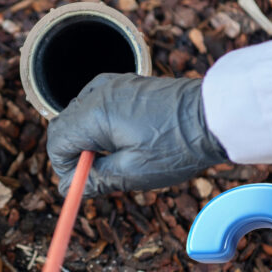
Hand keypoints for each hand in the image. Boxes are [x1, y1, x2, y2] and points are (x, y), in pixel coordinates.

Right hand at [46, 73, 227, 195]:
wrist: (214, 116)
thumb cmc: (177, 145)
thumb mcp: (133, 173)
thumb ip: (95, 179)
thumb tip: (68, 188)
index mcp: (94, 114)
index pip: (56, 141)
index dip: (64, 167)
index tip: (82, 183)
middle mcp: (97, 92)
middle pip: (63, 125)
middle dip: (72, 153)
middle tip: (96, 174)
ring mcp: (111, 84)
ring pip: (77, 114)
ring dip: (85, 138)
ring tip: (114, 157)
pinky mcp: (124, 83)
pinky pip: (95, 103)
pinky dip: (98, 123)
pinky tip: (121, 138)